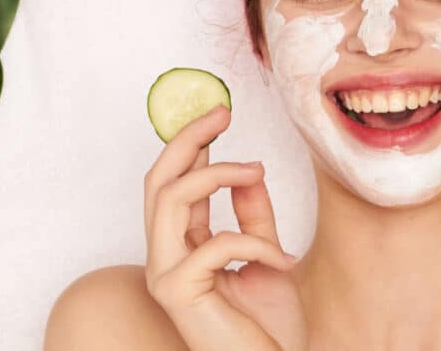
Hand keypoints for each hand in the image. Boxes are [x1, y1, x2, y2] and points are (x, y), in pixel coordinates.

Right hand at [144, 105, 306, 350]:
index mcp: (181, 248)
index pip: (173, 184)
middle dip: (188, 140)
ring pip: (171, 198)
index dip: (191, 145)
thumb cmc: (268, 327)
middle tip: (222, 112)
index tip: (219, 113)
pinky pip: (214, 243)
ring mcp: (165, 275)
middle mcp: (163, 258)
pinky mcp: (177, 292)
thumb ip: (253, 216)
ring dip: (218, 174)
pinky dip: (254, 244)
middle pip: (158, 181)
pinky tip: (283, 260)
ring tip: (256, 170)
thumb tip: (249, 170)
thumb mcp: (268, 256)